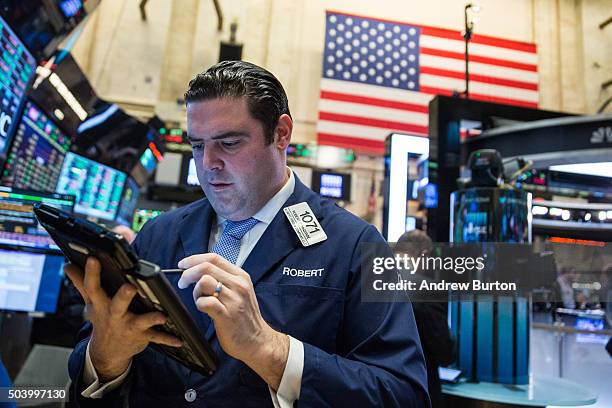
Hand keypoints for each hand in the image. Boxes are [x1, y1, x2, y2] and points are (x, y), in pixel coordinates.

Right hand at [65, 257, 181, 381]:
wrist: (107, 352)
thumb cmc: (102, 319)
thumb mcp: (91, 302)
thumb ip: (81, 283)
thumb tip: (68, 265)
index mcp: (101, 304)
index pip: (93, 287)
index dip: (91, 273)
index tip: (92, 258)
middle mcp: (114, 315)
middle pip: (117, 304)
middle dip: (123, 296)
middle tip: (130, 287)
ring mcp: (128, 327)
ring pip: (140, 321)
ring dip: (150, 318)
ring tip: (161, 316)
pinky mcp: (142, 336)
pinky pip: (156, 338)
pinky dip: (168, 338)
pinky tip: (178, 339)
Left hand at [178, 253, 288, 389]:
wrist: (258, 340)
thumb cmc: (245, 318)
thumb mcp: (240, 292)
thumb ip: (224, 280)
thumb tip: (199, 271)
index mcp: (241, 276)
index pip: (214, 258)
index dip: (194, 259)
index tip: (183, 265)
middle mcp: (238, 285)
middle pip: (206, 267)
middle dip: (188, 273)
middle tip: (182, 283)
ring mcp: (234, 299)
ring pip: (204, 282)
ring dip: (195, 291)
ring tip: (199, 300)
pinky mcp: (226, 314)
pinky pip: (204, 301)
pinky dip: (199, 304)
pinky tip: (204, 309)